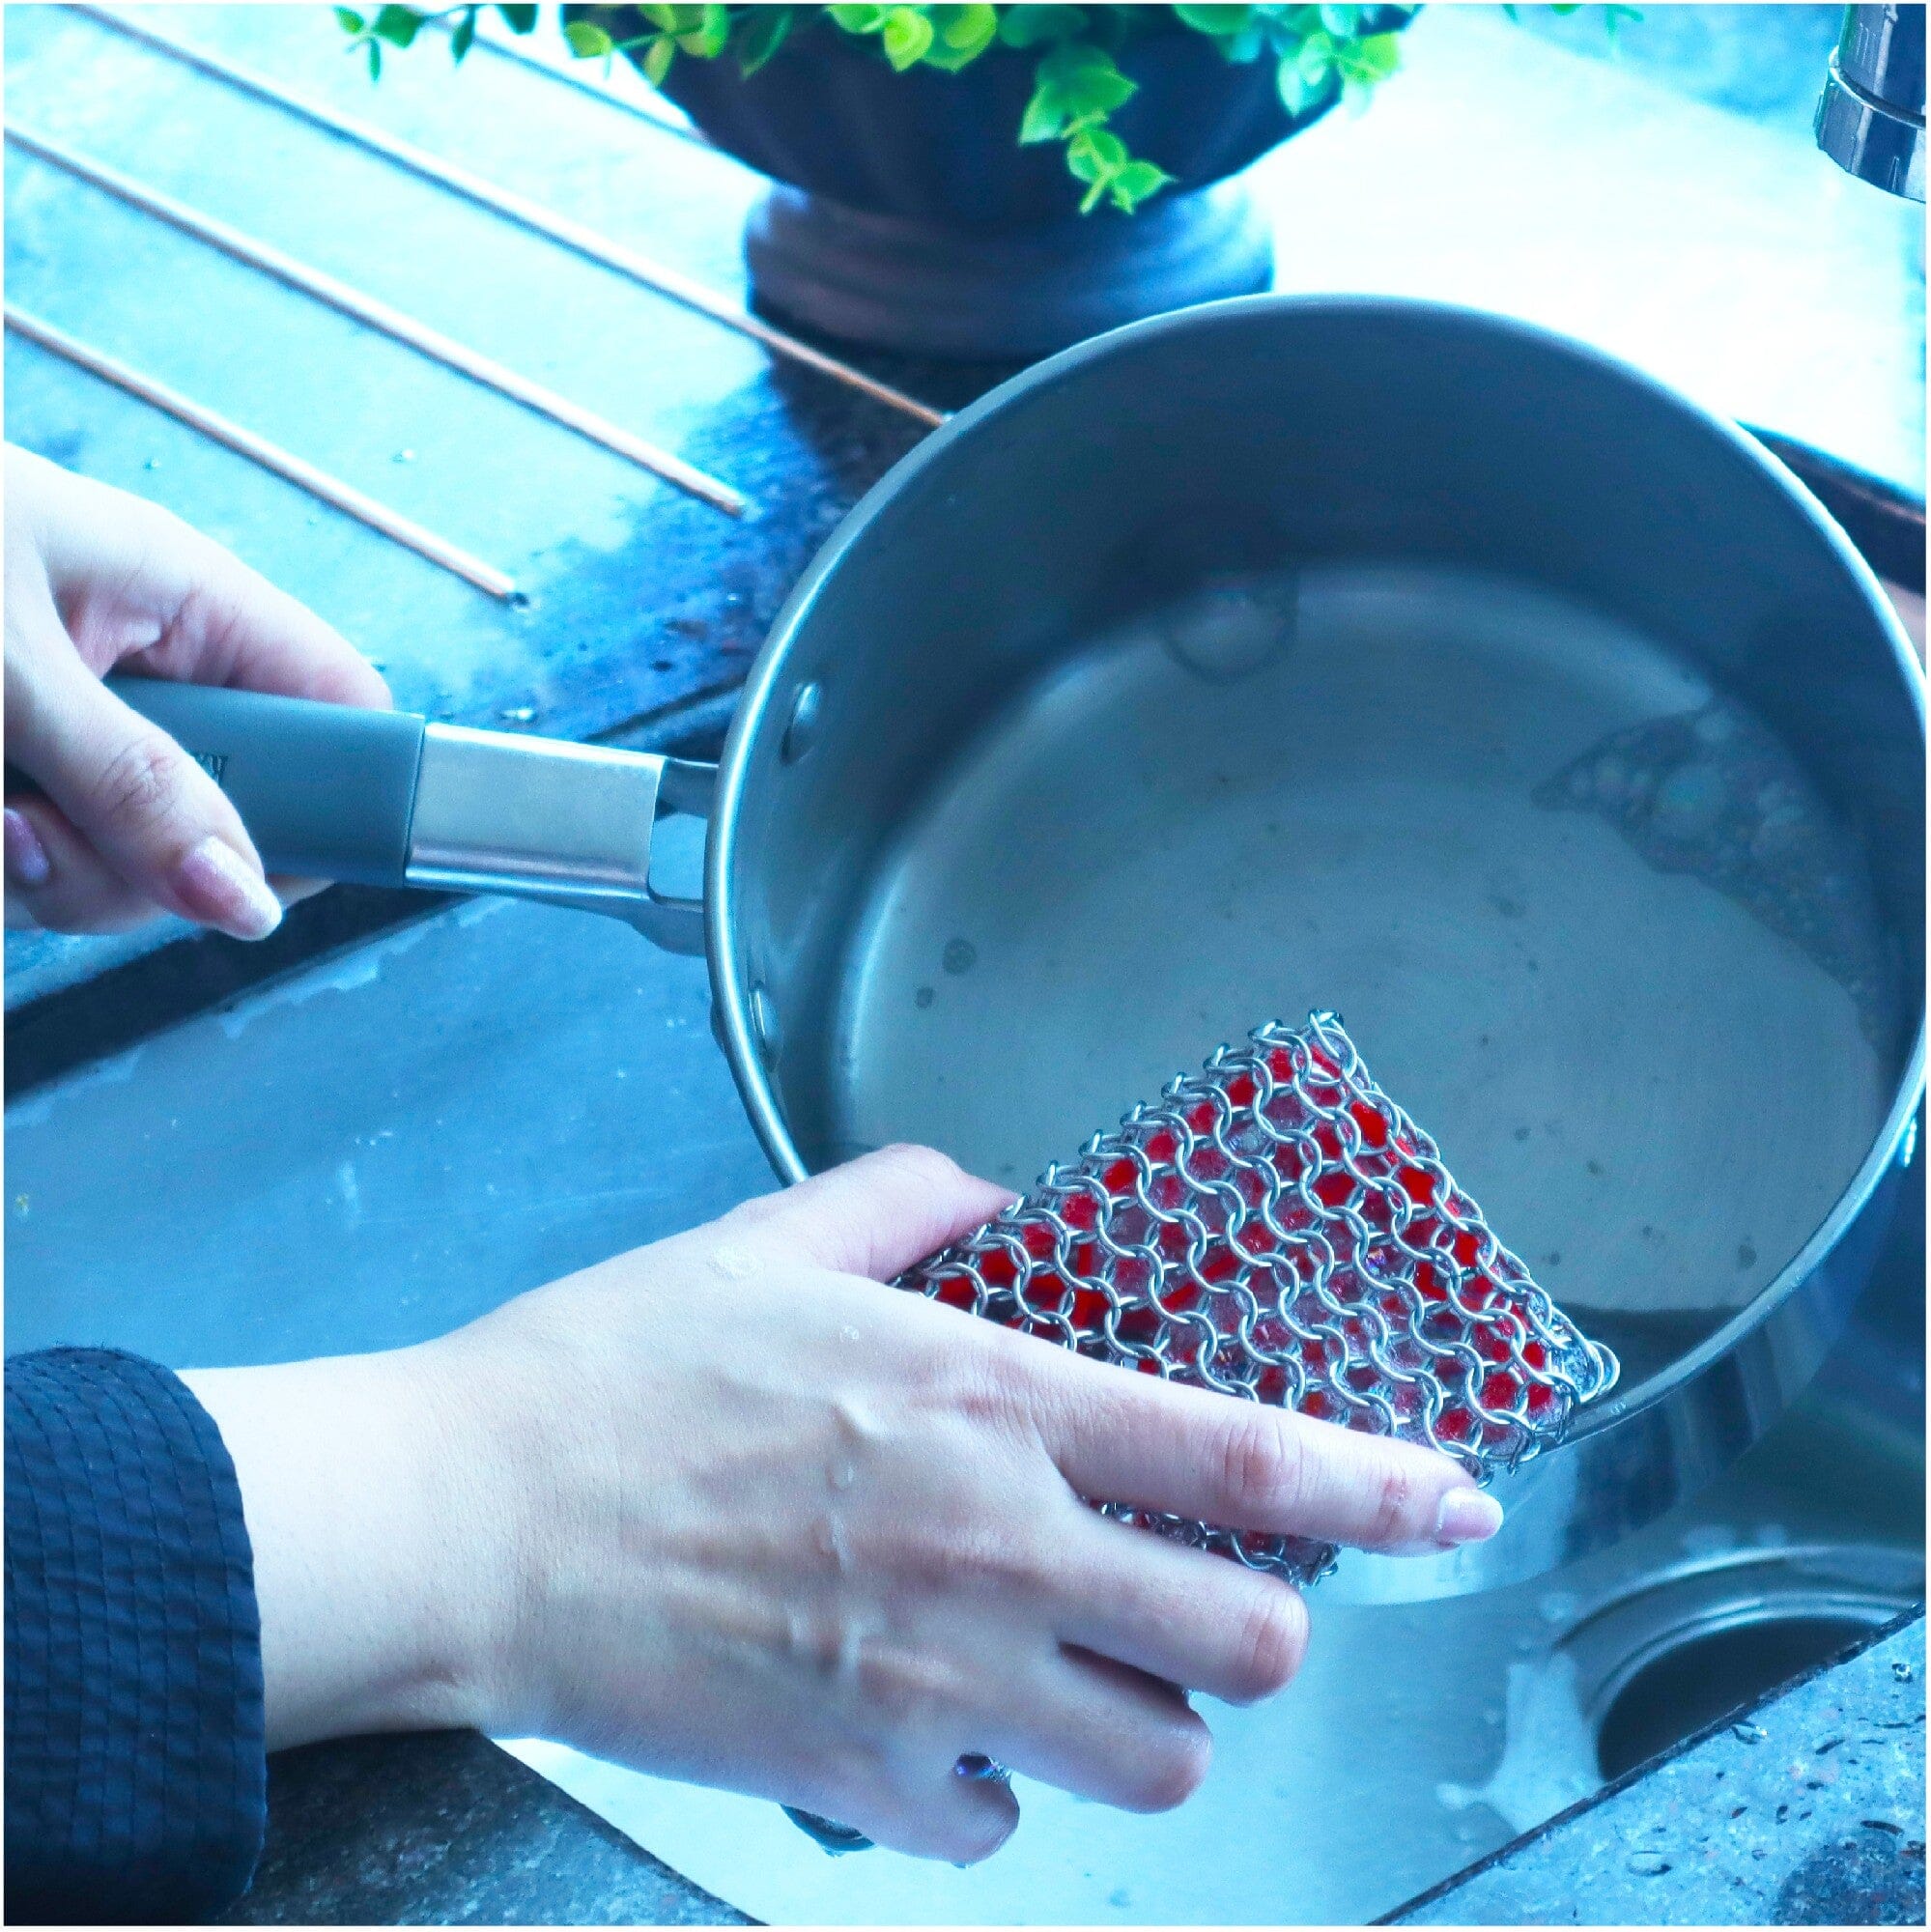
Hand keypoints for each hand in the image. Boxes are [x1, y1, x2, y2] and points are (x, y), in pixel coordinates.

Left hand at [3, 445, 388, 937]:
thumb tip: (242, 899)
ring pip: (132, 859)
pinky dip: (2, 873)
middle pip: (233, 816)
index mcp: (182, 599)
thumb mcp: (4, 668)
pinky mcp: (13, 775)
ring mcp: (75, 731)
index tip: (280, 868)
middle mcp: (144, 670)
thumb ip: (130, 786)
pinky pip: (47, 864)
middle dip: (145, 858)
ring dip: (50, 873)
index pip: (338, 708)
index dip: (342, 794)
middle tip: (45, 833)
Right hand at [185, 1147, 1502, 1863]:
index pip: (1241, 1456)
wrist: (473, 1516)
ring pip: (1151, 1764)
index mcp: (990, 1405)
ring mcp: (935, 1682)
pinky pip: (994, 1832)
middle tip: (1194, 1599)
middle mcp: (994, 1550)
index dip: (1377, 1487)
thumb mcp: (771, 1244)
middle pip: (1242, 1648)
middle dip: (1250, 1633)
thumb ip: (910, 1202)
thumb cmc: (616, 1372)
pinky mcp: (858, 1781)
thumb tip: (996, 1201)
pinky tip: (927, 1726)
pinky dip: (985, 1792)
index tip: (1455, 1504)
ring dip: (1133, 1724)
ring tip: (1067, 1674)